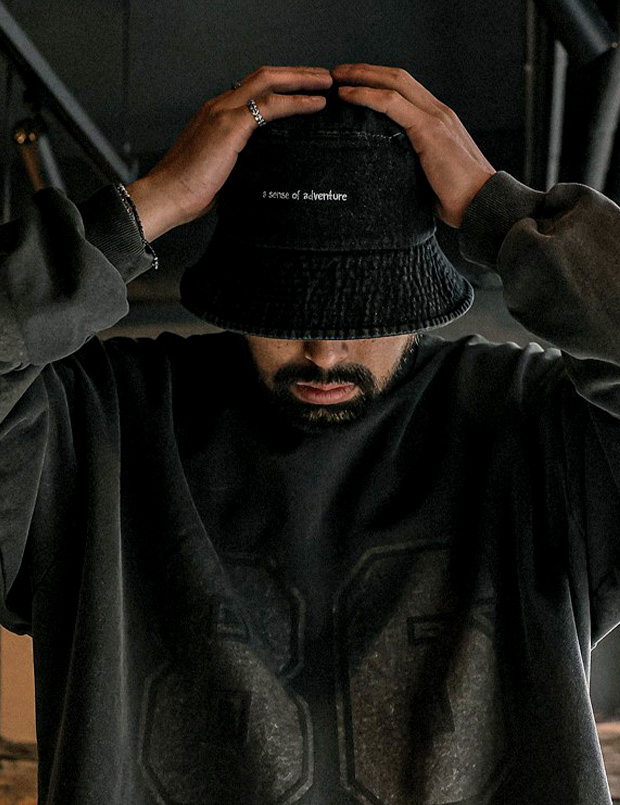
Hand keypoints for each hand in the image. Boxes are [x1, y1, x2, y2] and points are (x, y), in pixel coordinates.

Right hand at [128, 66, 332, 239]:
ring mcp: (223, 113)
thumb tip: (261, 173)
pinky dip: (297, 102)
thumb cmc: (187, 192)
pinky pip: (270, 106)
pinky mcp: (230, 127)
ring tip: (326, 83)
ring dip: (301, 80)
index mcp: (215, 115)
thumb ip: (237, 163)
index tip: (302, 89)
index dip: (280, 85)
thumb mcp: (219, 172)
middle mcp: (218, 106)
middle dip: (296, 73)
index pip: (252, 89)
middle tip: (322, 77)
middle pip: (264, 76)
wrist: (166, 196)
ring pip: (269, 82)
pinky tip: (315, 104)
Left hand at [331, 64, 494, 227]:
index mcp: (439, 121)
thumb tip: (392, 178)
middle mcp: (439, 112)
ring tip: (336, 79)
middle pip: (397, 77)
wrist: (482, 204)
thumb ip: (414, 167)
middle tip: (337, 73)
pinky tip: (346, 96)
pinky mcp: (429, 129)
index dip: (379, 82)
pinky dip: (365, 95)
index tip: (353, 84)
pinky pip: (391, 103)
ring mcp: (435, 117)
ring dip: (361, 77)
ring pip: (393, 82)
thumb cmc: (459, 200)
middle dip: (365, 71)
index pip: (406, 89)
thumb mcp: (431, 176)